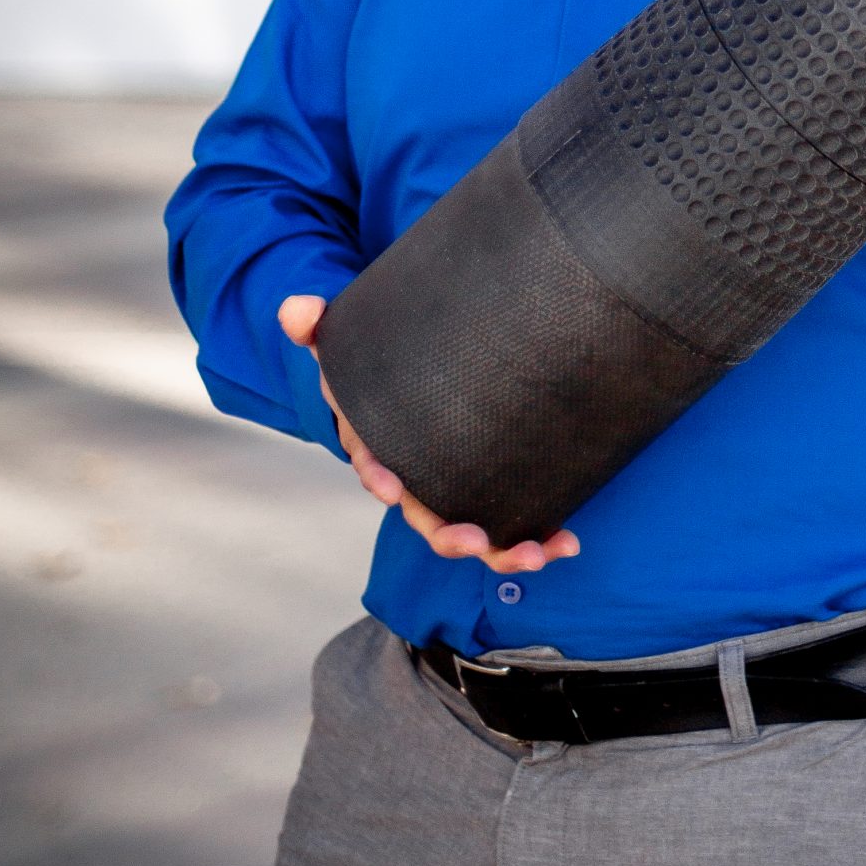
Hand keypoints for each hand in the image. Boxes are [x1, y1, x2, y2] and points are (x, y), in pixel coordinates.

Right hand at [277, 295, 579, 576]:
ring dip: (505, 551)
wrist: (419, 371)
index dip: (379, 479)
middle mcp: (419, 482)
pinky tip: (568, 541)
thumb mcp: (349, 342)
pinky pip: (514, 524)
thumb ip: (319, 326)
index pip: (374, 467)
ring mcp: (458, 492)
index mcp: (382, 449)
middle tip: (475, 541)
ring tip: (538, 554)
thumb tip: (297, 311)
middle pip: (428, 518)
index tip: (391, 490)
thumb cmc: (383, 364)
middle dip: (450, 536)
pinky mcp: (495, 492)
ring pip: (476, 534)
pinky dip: (539, 537)